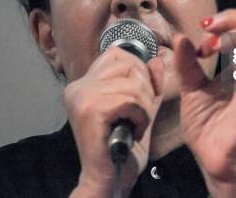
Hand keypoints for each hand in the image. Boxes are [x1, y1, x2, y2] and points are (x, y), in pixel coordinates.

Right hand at [66, 47, 163, 196]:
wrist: (108, 181)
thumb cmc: (123, 148)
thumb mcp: (140, 109)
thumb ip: (148, 84)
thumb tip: (157, 59)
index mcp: (84, 84)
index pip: (117, 54)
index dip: (138, 71)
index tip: (141, 97)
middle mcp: (78, 87)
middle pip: (128, 64)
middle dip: (144, 89)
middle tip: (138, 116)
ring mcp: (81, 97)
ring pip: (132, 85)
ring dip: (144, 108)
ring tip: (134, 126)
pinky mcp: (90, 110)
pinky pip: (130, 100)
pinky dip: (140, 117)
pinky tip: (132, 131)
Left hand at [173, 9, 235, 196]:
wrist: (213, 161)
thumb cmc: (209, 128)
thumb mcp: (191, 89)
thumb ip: (187, 64)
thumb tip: (181, 37)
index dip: (229, 20)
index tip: (203, 32)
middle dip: (235, 18)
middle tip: (208, 28)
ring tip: (212, 46)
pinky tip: (224, 66)